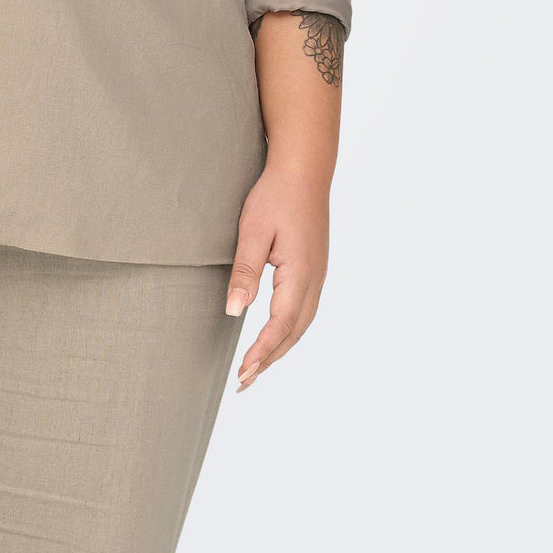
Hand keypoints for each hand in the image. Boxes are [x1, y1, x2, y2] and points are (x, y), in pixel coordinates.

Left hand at [224, 162, 329, 389]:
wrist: (304, 170)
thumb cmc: (275, 196)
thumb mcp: (253, 231)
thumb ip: (245, 272)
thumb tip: (234, 312)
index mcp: (301, 273)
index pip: (280, 325)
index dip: (261, 352)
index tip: (243, 374)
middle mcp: (314, 280)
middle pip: (294, 332)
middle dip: (269, 359)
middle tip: (243, 382)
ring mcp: (318, 275)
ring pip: (301, 324)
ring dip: (279, 348)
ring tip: (256, 368)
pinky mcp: (314, 269)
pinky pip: (303, 310)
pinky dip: (288, 331)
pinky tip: (273, 337)